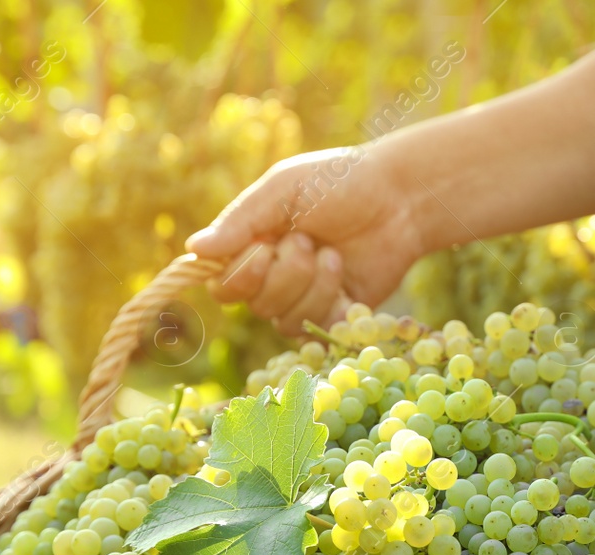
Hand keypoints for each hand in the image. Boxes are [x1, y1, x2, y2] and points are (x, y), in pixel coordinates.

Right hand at [185, 146, 428, 334]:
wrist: (400, 199)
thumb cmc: (338, 182)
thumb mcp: (283, 189)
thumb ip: (240, 220)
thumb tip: (194, 250)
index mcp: (252, 245)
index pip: (222, 284)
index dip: (240, 275)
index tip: (264, 248)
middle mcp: (272, 277)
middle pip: (255, 304)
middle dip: (286, 273)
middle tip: (310, 241)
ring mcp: (303, 299)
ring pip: (285, 320)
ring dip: (313, 286)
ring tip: (334, 255)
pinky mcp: (335, 317)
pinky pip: (317, 333)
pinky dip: (332, 305)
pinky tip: (345, 276)